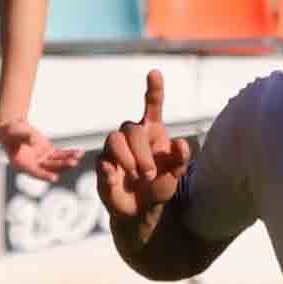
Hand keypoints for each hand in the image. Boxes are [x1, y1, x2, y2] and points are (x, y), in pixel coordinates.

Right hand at [0, 116, 82, 180]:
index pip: (35, 173)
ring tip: (79, 155)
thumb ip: (24, 138)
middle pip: (50, 168)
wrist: (12, 129)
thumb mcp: (14, 135)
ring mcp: (43, 160)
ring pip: (58, 162)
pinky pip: (61, 155)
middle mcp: (34, 165)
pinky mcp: (49, 153)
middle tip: (73, 163)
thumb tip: (33, 141)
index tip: (54, 178)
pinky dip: (70, 154)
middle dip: (63, 165)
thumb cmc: (10, 133)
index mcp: (22, 165)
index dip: (45, 175)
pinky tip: (79, 152)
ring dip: (69, 159)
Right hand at [96, 70, 188, 223]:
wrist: (142, 210)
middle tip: (149, 175)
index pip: (152, 106)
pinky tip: (116, 179)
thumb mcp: (175, 175)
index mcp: (153, 132)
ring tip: (138, 176)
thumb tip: (181, 144)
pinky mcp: (102, 165)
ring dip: (127, 158)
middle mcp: (132, 136)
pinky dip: (110, 170)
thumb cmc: (160, 186)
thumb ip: (180, 160)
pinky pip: (102, 161)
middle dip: (142, 153)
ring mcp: (115, 150)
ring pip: (113, 139)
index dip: (154, 89)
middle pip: (131, 129)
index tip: (155, 73)